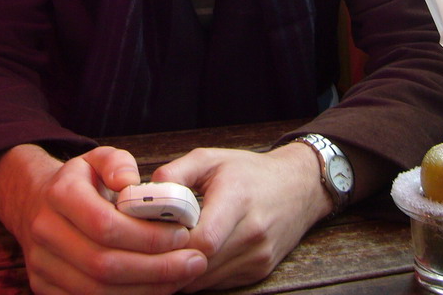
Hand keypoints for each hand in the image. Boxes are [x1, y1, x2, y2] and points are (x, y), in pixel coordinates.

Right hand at [0, 144, 207, 293]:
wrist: (38, 204)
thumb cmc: (82, 181)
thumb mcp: (98, 158)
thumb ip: (117, 162)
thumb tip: (130, 181)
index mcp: (60, 194)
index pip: (106, 225)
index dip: (147, 236)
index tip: (182, 234)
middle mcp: (45, 232)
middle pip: (104, 265)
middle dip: (155, 268)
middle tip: (194, 261)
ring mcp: (42, 265)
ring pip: (98, 290)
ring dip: (147, 288)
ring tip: (183, 275)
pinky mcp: (45, 288)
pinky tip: (158, 286)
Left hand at [151, 143, 331, 290]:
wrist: (299, 187)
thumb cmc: (250, 172)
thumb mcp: (211, 158)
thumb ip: (176, 173)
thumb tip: (144, 194)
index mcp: (238, 199)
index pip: (203, 239)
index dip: (173, 243)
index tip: (153, 234)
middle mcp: (253, 232)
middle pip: (201, 264)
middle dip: (172, 259)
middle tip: (150, 249)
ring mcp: (258, 255)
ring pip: (207, 279)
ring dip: (184, 271)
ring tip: (168, 253)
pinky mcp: (260, 270)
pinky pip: (220, 283)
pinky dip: (201, 274)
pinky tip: (193, 257)